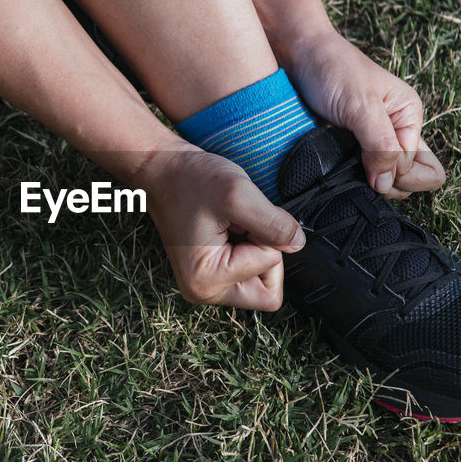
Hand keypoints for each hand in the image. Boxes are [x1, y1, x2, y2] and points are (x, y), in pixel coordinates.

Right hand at [136, 147, 304, 310]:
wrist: (162, 170)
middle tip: (239, 225)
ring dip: (256, 248)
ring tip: (230, 225)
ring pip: (260, 281)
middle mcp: (203, 291)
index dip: (265, 238)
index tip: (237, 219)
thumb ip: (274, 224)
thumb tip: (298, 244)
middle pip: (268, 290)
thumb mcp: (238, 195)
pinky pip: (249, 271)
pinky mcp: (211, 275)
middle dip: (265, 252)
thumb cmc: (189, 180)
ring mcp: (206, 285)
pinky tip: (227, 229)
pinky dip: (247, 247)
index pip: (270, 270)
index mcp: (206, 282)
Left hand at [282, 29, 444, 198]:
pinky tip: (335, 169)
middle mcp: (396, 134)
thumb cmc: (333, 69)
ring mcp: (371, 145)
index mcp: (409, 118)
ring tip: (344, 165)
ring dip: (367, 184)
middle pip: (409, 181)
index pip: (424, 169)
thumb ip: (380, 146)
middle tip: (361, 169)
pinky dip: (349, 181)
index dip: (398, 173)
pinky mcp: (348, 151)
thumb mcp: (361, 105)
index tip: (370, 159)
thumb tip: (386, 185)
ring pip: (384, 184)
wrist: (298, 56)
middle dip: (389, 184)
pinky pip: (358, 179)